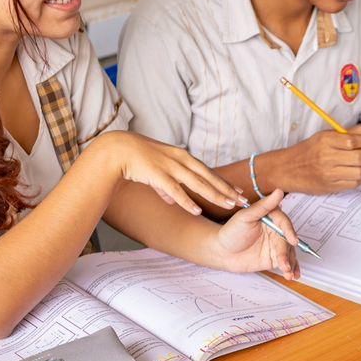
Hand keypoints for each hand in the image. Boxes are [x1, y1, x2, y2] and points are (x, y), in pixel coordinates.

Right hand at [99, 131, 244, 214]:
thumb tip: (172, 201)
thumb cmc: (137, 159)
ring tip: (228, 206)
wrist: (117, 149)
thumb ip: (166, 186)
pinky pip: (175, 190)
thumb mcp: (157, 171)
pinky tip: (197, 211)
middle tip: (242, 201)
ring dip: (214, 195)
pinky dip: (187, 201)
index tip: (238, 192)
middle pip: (208, 177)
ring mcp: (170, 166)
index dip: (223, 183)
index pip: (208, 172)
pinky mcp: (158, 174)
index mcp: (182, 156)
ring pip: (197, 183)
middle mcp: (180, 160)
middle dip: (226, 190)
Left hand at [212, 189, 299, 278]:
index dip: (289, 231)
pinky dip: (292, 269)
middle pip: (287, 241)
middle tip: (283, 262)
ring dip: (291, 263)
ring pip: (289, 253)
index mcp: (271, 217)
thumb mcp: (245, 217)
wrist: (222, 252)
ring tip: (288, 272)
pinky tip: (293, 275)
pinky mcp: (275, 258)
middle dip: (287, 252)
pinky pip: (287, 262)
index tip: (292, 239)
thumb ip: (263, 206)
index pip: (284, 223)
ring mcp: (276, 245)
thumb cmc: (231, 232)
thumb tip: (279, 191)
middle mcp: (276, 230)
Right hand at [275, 128, 360, 193]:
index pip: (354, 140)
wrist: (288, 169)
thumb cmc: (307, 151)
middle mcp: (327, 157)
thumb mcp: (322, 136)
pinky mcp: (330, 186)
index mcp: (325, 141)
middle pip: (360, 157)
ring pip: (359, 172)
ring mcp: (329, 173)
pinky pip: (353, 184)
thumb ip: (345, 134)